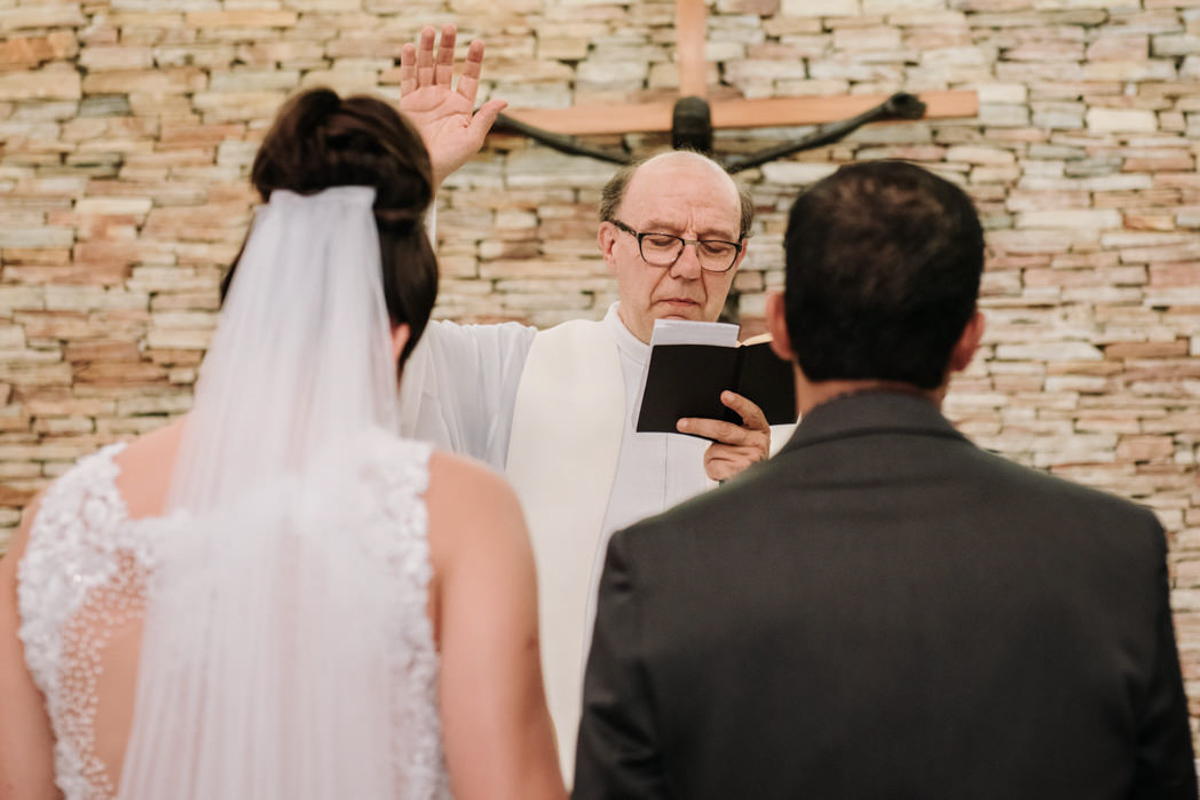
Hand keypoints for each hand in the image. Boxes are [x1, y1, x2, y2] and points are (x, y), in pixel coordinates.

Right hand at [399, 24, 507, 188]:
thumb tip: (504, 100)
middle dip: (448, 47)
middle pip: (446, 66)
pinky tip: (409, 47)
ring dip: (427, 49)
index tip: (479, 42)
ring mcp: (424, 100)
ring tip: (429, 30)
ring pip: (426, 68)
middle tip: (450, 27)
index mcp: (461, 107)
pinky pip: (407, 79)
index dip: (475, 60)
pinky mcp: (407, 104)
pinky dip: (408, 63)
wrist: (421, 170)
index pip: (470, 78)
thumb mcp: (472, 139)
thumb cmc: (449, 160)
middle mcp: (443, 100)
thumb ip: (485, 117)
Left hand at [677, 391, 770, 482]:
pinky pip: (712, 465)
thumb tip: (703, 423)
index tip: (724, 395)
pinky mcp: (736, 473)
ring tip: (724, 459)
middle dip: (699, 425)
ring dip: (711, 455)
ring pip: (714, 450)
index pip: (750, 412)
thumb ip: (732, 427)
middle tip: (683, 424)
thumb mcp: (745, 437)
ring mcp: (748, 458)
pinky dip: (711, 467)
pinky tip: (723, 469)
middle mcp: (757, 442)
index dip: (738, 403)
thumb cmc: (744, 454)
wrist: (754, 483)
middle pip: (723, 430)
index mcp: (759, 428)